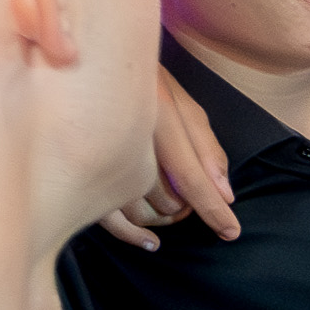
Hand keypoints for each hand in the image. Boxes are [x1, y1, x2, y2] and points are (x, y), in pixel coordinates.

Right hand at [99, 69, 239, 252]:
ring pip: (137, 210)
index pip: (191, 176)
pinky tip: (150, 242)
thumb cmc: (144, 85)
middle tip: (191, 204)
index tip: (230, 232)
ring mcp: (99, 156)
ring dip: (161, 218)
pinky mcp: (80, 172)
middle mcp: (128, 137)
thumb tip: (226, 193)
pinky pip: (108, 218)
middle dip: (185, 208)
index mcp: (158, 115)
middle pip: (165, 197)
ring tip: (172, 213)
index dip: (212, 208)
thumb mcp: (181, 105)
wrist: (88, 67)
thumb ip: (206, 148)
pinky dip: (132, 235)